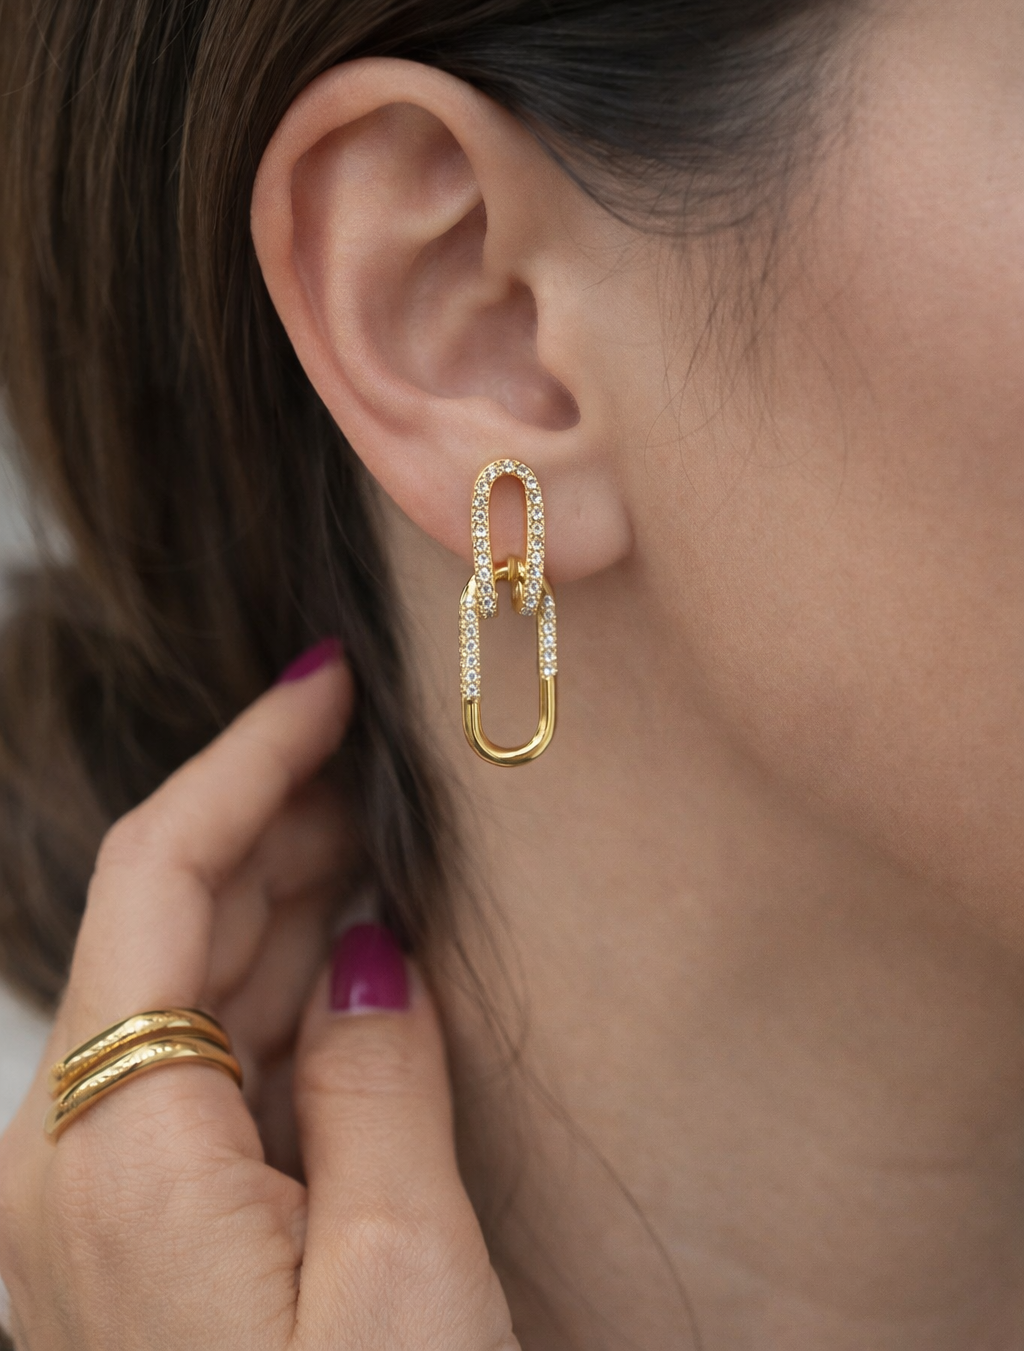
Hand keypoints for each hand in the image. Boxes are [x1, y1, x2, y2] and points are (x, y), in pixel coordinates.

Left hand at [0, 652, 516, 1348]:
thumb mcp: (404, 1280)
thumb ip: (380, 1079)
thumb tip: (375, 946)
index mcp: (107, 1153)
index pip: (156, 880)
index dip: (243, 759)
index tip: (324, 682)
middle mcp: (75, 1164)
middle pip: (170, 924)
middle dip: (277, 816)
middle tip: (384, 750)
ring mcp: (110, 1205)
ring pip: (197, 992)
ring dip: (290, 898)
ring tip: (385, 828)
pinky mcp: (162, 1236)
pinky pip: (221, 1070)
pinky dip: (292, 992)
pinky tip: (363, 956)